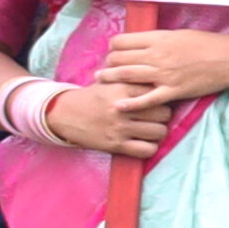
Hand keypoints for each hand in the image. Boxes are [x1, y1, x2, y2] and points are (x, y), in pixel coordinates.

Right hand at [35, 67, 172, 160]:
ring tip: (150, 129)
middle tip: (156, 117)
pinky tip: (144, 143)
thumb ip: (132, 80)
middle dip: (163, 116)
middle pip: (164, 114)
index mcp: (122, 89)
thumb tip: (159, 77)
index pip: (157, 93)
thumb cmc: (93, 97)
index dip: (161, 97)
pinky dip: (149, 148)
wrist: (64, 113)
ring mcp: (119, 128)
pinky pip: (147, 150)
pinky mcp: (115, 145)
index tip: (158, 100)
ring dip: (158, 132)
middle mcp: (122, 108)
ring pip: (159, 132)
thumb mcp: (110, 82)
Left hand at [97, 27, 228, 112]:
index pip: (121, 41)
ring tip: (101, 81)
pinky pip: (147, 99)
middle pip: (119, 59)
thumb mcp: (180, 34)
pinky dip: (130, 103)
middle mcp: (157, 55)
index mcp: (158, 39)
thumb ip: (159, 39)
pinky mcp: (173, 91)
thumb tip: (142, 43)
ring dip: (110, 79)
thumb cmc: (208, 43)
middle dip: (108, 63)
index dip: (113, 47)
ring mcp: (164, 74)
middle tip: (105, 68)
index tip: (114, 52)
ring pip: (127, 76)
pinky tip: (118, 105)